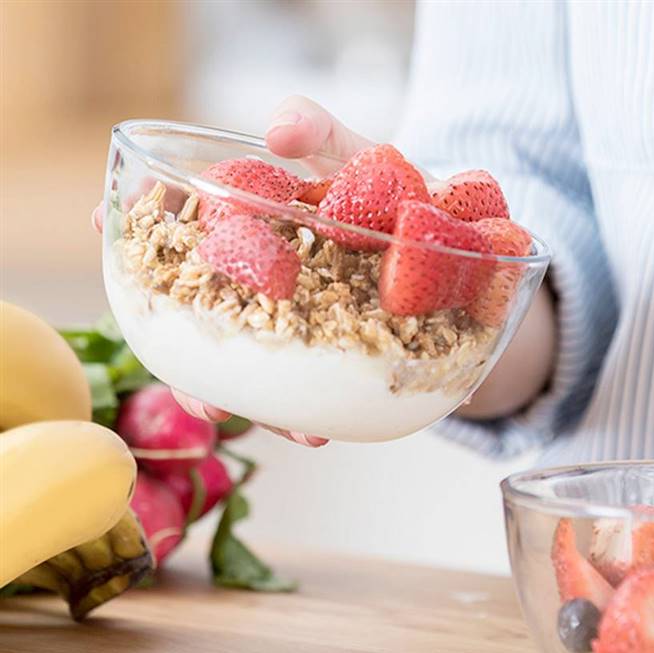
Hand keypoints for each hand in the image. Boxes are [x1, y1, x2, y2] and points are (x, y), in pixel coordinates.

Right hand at [91, 96, 374, 445]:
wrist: (462, 247)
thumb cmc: (394, 193)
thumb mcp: (356, 156)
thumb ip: (317, 131)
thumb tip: (277, 130)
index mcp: (251, 223)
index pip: (175, 222)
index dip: (138, 221)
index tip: (102, 220)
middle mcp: (258, 281)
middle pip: (196, 314)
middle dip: (174, 342)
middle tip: (156, 345)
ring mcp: (293, 324)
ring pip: (243, 367)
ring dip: (227, 396)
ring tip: (224, 412)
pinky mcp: (332, 360)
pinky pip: (305, 396)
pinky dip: (303, 417)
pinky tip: (315, 431)